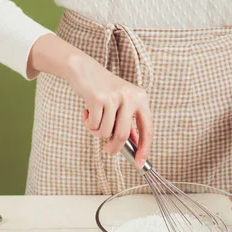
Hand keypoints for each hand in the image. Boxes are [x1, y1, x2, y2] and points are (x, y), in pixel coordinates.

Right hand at [28, 34, 152, 167]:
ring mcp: (115, 97)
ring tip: (94, 119)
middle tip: (107, 150)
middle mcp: (131, 97)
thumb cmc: (104, 89)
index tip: (139, 163)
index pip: (148, 129)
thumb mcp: (122, 104)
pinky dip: (89, 124)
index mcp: (141, 98)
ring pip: (106, 132)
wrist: (83, 68)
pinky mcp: (98, 98)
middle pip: (123, 135)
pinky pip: (94, 125)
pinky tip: (87, 112)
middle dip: (114, 147)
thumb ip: (129, 123)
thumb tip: (135, 147)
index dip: (144, 149)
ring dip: (97, 132)